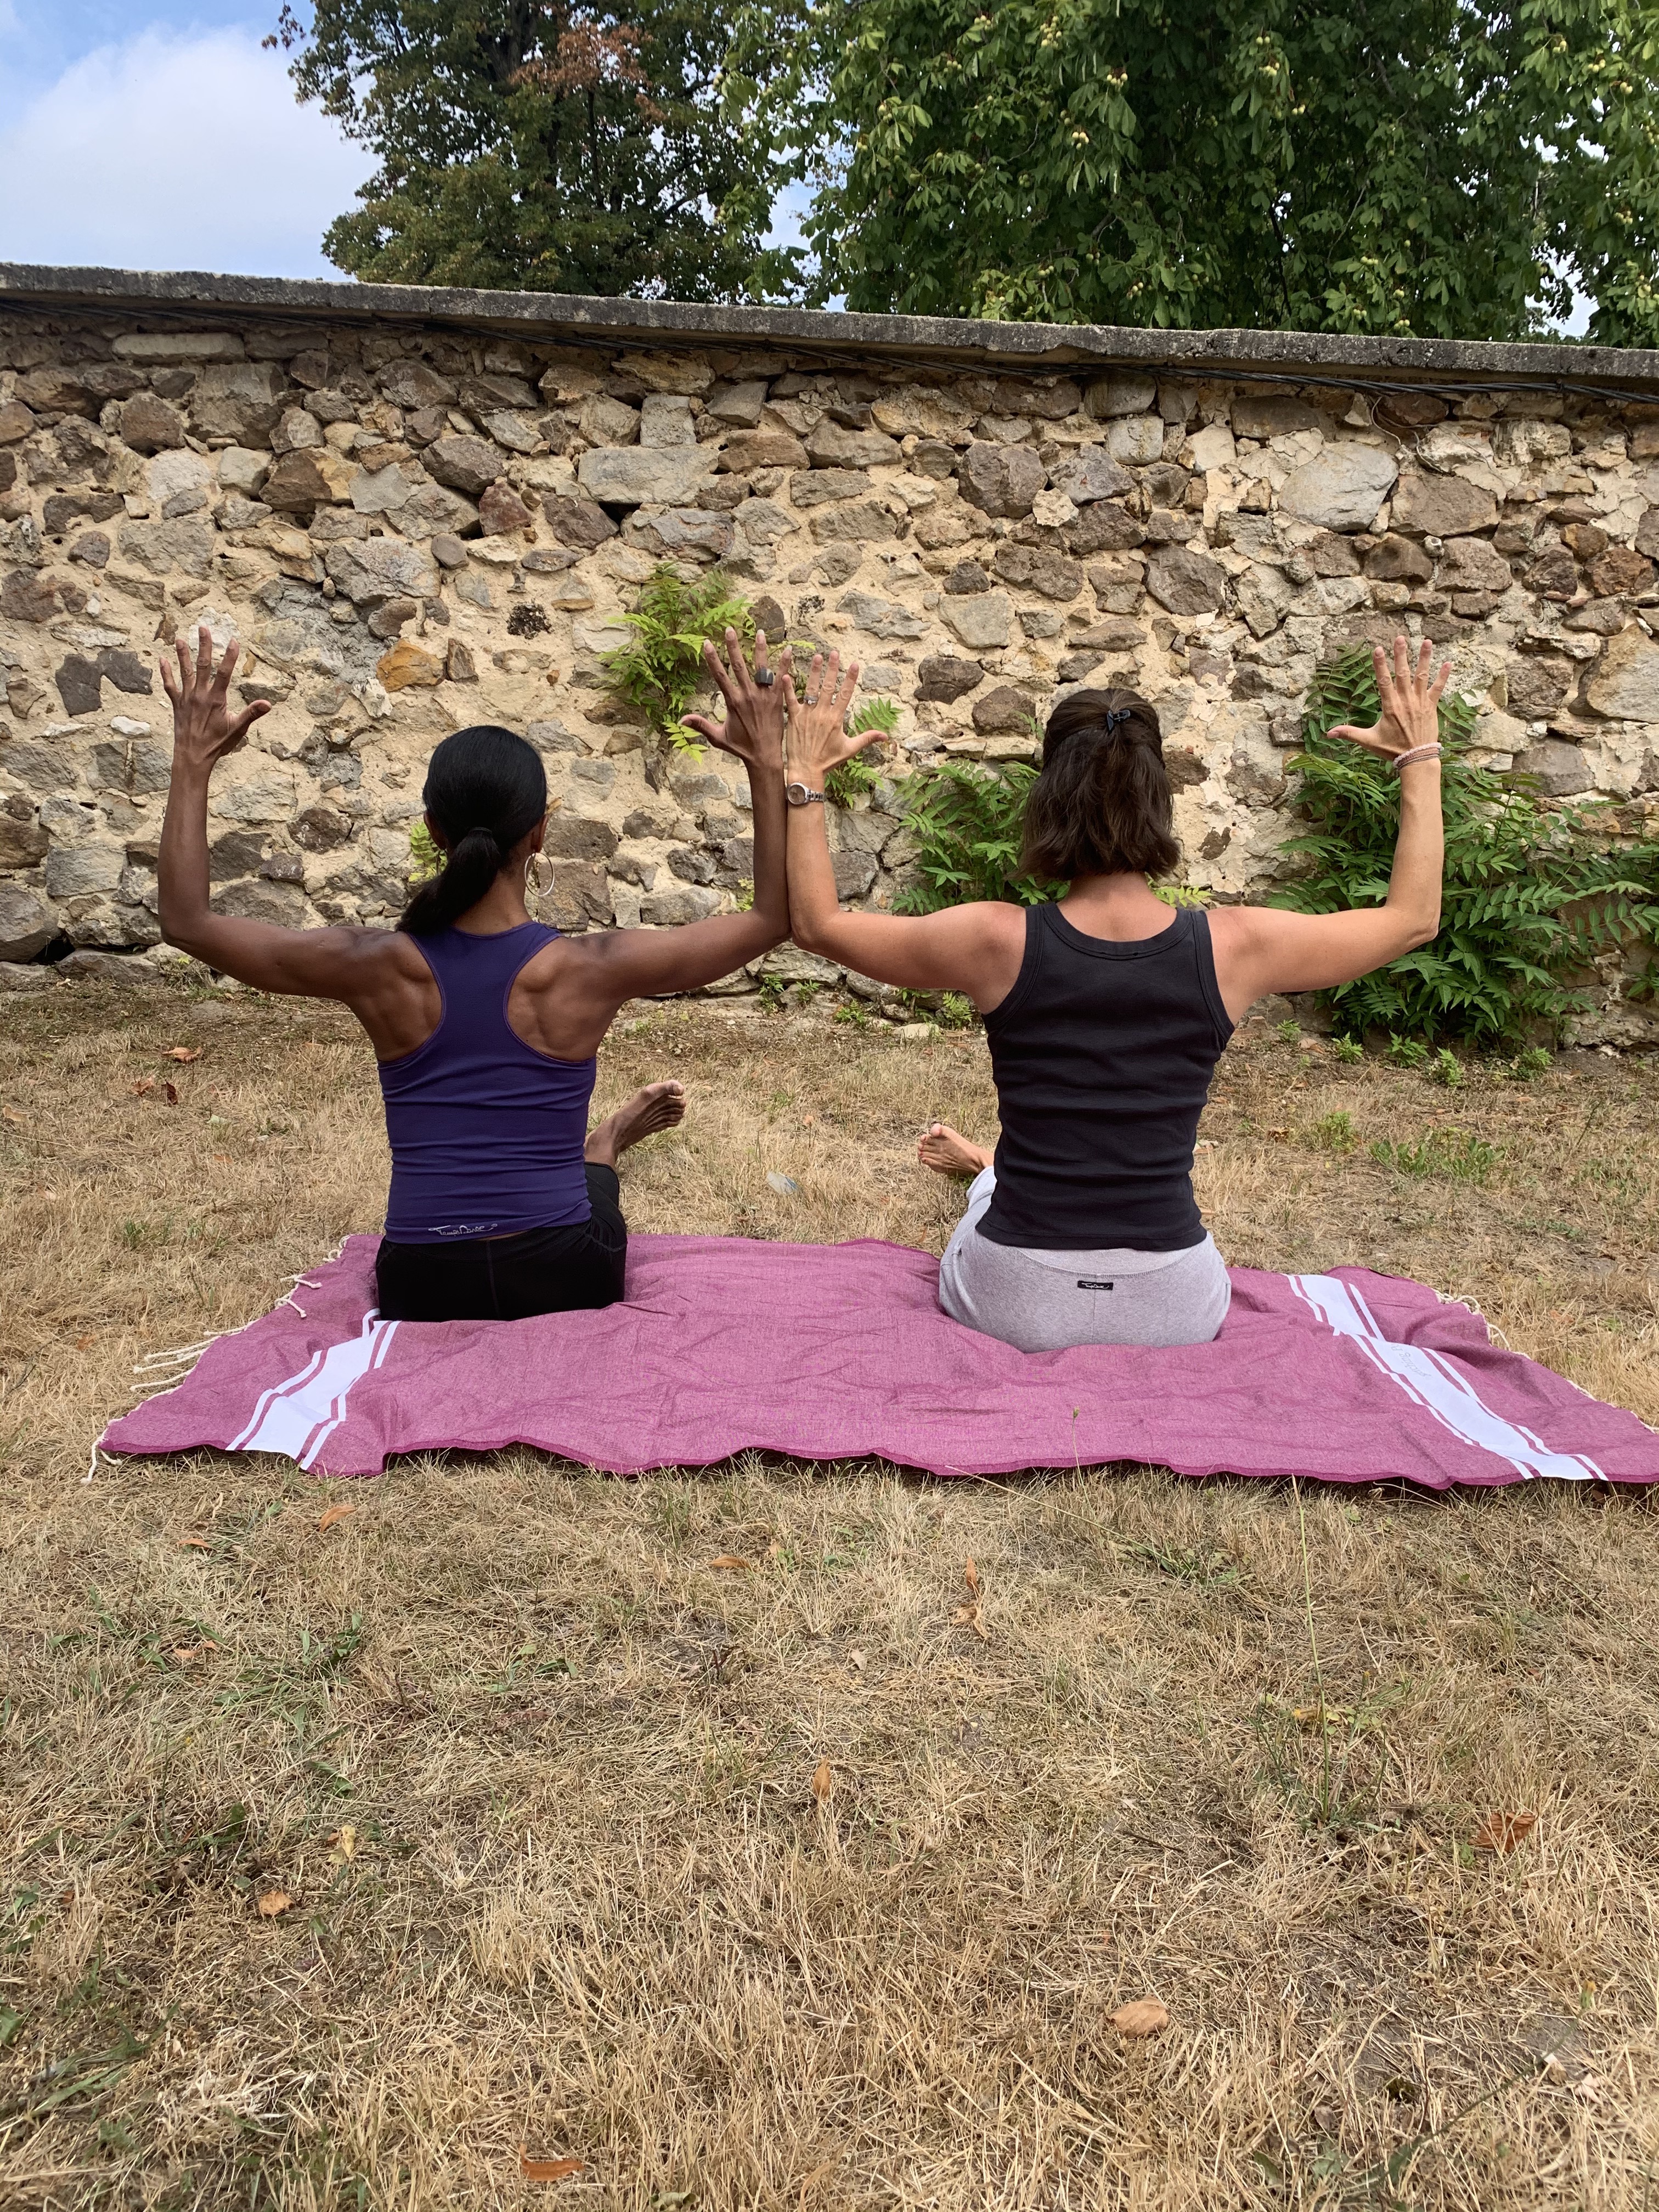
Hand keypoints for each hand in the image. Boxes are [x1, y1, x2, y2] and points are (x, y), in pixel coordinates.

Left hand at [158, 625, 269, 775]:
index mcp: (216, 699)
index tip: (233, 640)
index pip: (224, 673)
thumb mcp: (237, 730)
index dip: (229, 656)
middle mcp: (199, 695)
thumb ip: (251, 714)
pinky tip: (162, 660)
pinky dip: (166, 673)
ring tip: (180, 639)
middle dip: (204, 646)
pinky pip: (170, 686)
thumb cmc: (216, 744)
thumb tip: (267, 704)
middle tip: (203, 628)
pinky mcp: (177, 705)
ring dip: (182, 655)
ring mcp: (187, 698)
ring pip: (184, 672)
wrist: (192, 757)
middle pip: (202, 665)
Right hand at [682, 627, 790, 770]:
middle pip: (739, 665)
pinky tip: (788, 649)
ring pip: (761, 668)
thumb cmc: (740, 748)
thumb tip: (681, 720)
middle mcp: (747, 695)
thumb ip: (700, 725)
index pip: (719, 675)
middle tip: (730, 629)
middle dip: (733, 646)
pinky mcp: (777, 700)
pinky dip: (785, 664)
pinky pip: (782, 679)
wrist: (764, 757)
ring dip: (760, 649)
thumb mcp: (717, 737)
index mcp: (732, 702)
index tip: (706, 642)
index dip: (712, 658)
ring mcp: (763, 697)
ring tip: (761, 632)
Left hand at [784, 649, 866, 783]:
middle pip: (829, 686)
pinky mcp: (793, 718)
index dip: (851, 678)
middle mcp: (822, 713)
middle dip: (833, 668)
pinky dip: (788, 688)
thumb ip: (867, 738)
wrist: (807, 770)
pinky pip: (790, 700)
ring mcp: (807, 715)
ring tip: (818, 657)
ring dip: (815, 672)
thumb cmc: (828, 761)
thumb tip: (886, 736)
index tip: (855, 664)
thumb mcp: (850, 749)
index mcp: (836, 719)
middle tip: (835, 652)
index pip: (845, 694)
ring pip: (812, 689)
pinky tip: (785, 674)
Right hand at [1328, 635, 1448, 759]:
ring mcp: (1420, 702)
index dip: (1380, 664)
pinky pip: (1438, 688)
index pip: (1383, 681)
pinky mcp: (1431, 706)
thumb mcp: (1368, 741)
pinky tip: (1449, 663)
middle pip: (1403, 673)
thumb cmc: (1391, 749)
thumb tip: (1328, 733)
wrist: (1416, 758)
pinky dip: (1443, 676)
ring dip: (1424, 658)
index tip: (1378, 649)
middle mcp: (1406, 701)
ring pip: (1422, 676)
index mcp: (1390, 706)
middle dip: (1401, 654)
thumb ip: (1349, 733)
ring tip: (1427, 641)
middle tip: (1400, 638)